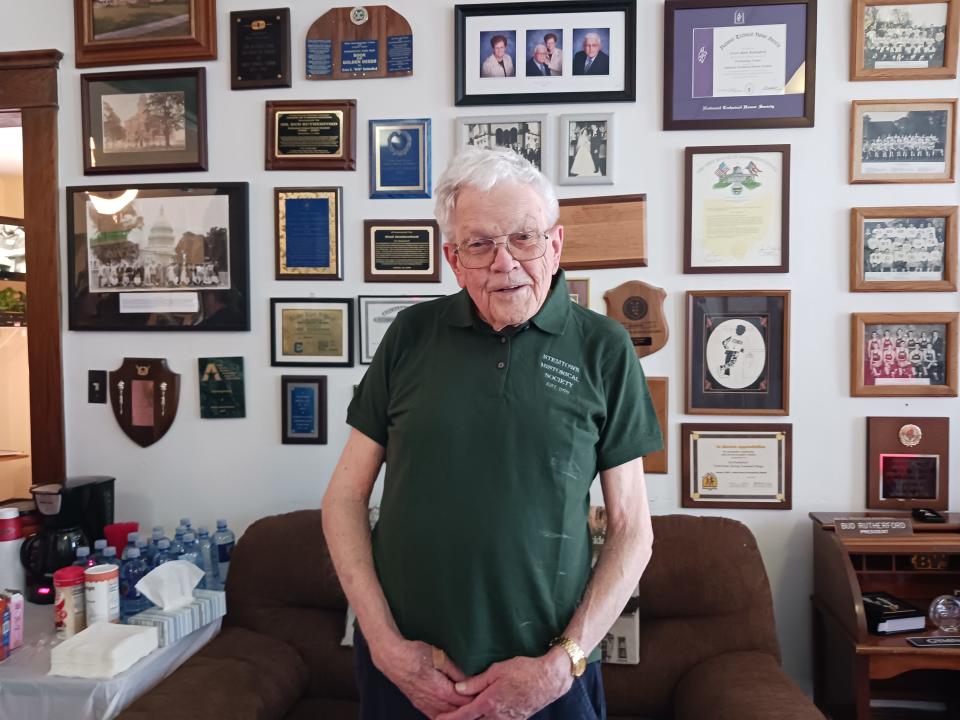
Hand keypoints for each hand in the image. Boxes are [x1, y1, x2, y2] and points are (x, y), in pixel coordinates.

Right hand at [369, 636, 472, 718]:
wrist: (392, 658)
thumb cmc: (414, 654)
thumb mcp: (439, 657)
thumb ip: (455, 671)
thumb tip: (468, 680)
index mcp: (440, 690)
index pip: (464, 701)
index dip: (476, 700)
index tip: (485, 695)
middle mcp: (432, 701)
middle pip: (456, 712)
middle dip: (469, 708)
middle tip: (480, 702)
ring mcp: (424, 705)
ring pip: (445, 717)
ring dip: (457, 713)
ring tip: (468, 708)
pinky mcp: (419, 704)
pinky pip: (434, 715)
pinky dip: (445, 716)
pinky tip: (451, 712)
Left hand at [435, 647, 571, 719]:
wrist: (549, 679)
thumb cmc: (523, 670)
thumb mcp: (497, 670)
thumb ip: (476, 682)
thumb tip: (458, 689)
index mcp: (489, 702)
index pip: (464, 715)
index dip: (450, 719)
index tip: (438, 719)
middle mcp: (497, 716)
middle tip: (447, 718)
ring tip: (466, 715)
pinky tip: (485, 716)